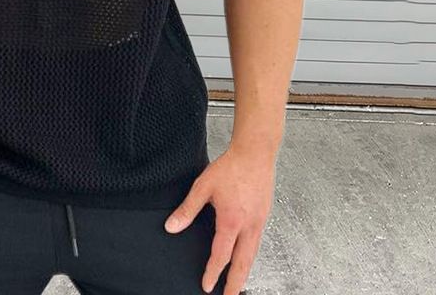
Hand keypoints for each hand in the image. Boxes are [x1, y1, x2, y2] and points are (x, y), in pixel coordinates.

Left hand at [163, 143, 275, 294]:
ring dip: (244, 273)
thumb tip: (171, 227)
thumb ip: (187, 209)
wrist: (255, 154)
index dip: (213, 272)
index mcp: (231, 221)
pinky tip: (246, 257)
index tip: (206, 286)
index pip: (221, 255)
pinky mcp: (264, 216)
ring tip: (237, 285)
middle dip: (235, 284)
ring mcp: (259, 222)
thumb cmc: (230, 168)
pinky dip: (251, 257)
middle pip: (242, 264)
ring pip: (252, 256)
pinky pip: (257, 243)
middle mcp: (248, 226)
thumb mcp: (203, 187)